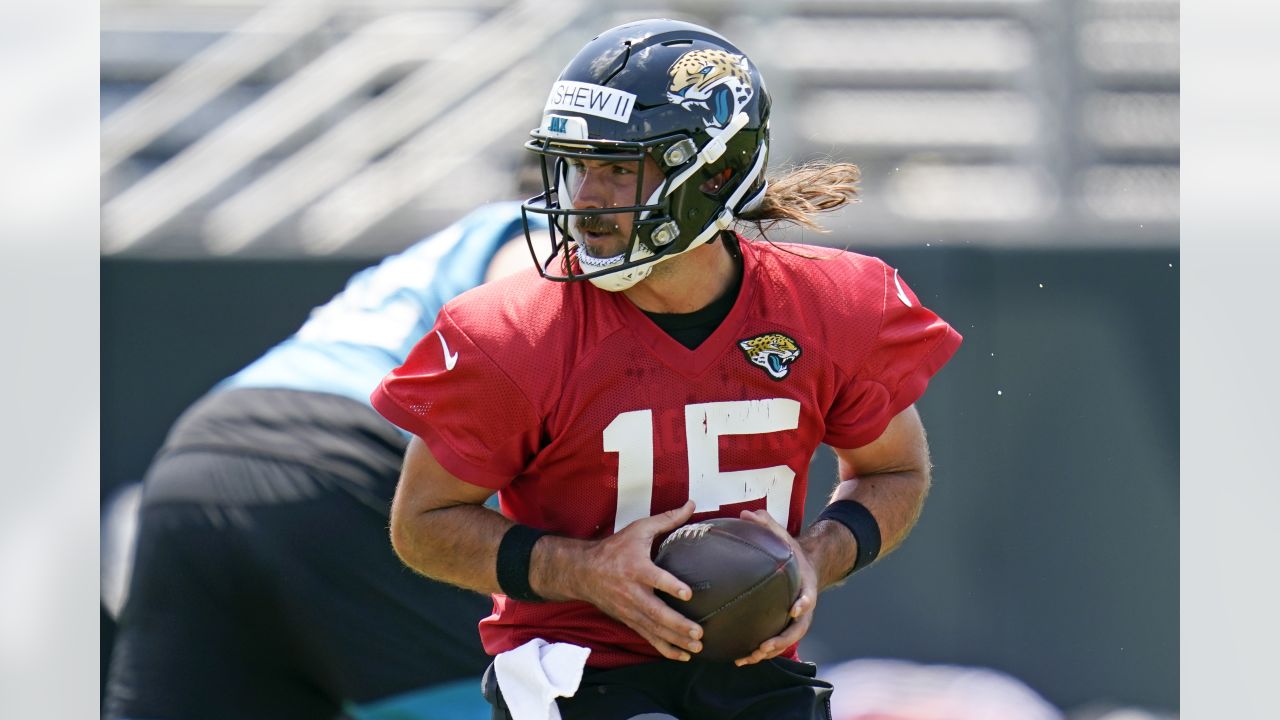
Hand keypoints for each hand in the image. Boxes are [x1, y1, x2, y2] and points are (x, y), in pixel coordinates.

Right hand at [577, 500, 704, 660]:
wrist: (583, 571)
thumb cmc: (615, 548)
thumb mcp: (639, 529)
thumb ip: (667, 520)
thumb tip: (691, 504)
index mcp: (635, 567)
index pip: (654, 578)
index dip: (670, 586)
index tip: (688, 593)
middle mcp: (632, 592)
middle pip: (656, 611)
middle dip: (677, 624)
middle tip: (699, 631)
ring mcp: (629, 609)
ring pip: (653, 628)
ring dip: (675, 639)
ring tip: (696, 646)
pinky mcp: (628, 620)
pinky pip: (648, 637)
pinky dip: (665, 648)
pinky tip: (683, 656)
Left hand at [732, 509, 817, 666]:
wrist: (806, 568)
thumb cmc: (790, 552)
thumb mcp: (783, 536)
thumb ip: (767, 525)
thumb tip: (745, 512)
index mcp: (805, 586)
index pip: (808, 596)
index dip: (804, 603)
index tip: (795, 608)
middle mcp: (803, 608)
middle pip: (797, 629)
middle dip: (781, 640)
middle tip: (764, 646)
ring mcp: (795, 621)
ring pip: (785, 643)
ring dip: (768, 653)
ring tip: (747, 658)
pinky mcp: (784, 627)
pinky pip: (774, 644)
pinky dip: (759, 653)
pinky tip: (739, 659)